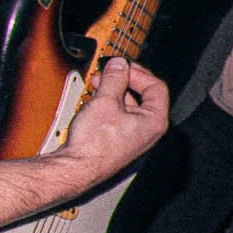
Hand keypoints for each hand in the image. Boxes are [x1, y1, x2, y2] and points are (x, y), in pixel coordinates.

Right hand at [57, 58, 170, 181]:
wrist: (76, 168)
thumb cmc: (94, 143)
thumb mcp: (106, 100)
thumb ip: (115, 78)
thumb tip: (119, 64)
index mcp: (154, 121)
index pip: (156, 87)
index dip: (138, 72)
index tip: (123, 65)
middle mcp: (148, 131)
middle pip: (142, 95)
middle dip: (123, 80)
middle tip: (107, 71)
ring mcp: (134, 137)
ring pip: (128, 105)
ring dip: (113, 90)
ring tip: (96, 83)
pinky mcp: (119, 141)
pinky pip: (119, 116)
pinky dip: (108, 104)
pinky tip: (94, 99)